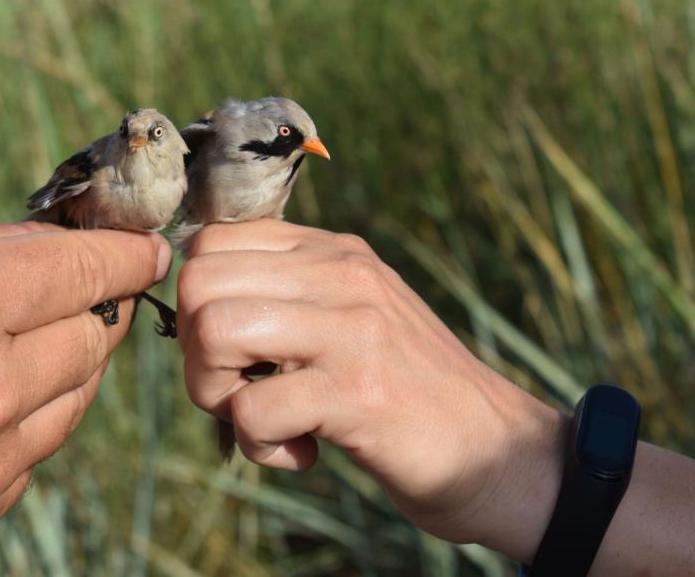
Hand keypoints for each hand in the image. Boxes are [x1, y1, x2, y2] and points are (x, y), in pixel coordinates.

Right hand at [0, 222, 168, 572]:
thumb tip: (78, 248)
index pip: (88, 272)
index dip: (127, 256)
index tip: (148, 251)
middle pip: (93, 341)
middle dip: (89, 312)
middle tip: (67, 300)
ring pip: (75, 401)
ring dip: (58, 370)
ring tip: (3, 355)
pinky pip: (33, 454)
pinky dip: (20, 426)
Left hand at [176, 219, 564, 560]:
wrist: (499, 451)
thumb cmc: (406, 391)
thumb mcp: (350, 317)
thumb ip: (287, 296)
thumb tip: (194, 307)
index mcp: (332, 251)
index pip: (211, 242)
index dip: (196, 307)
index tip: (233, 354)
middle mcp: (341, 273)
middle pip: (198, 282)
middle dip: (196, 353)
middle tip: (240, 393)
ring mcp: (352, 328)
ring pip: (214, 332)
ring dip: (218, 396)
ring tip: (264, 420)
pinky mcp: (360, 392)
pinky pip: (253, 411)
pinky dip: (261, 447)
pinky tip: (304, 452)